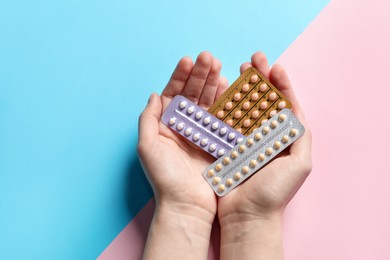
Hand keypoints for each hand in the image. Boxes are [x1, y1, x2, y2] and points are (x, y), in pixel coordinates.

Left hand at [138, 52, 227, 258]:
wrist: (186, 205)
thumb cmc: (164, 178)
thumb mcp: (148, 146)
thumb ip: (148, 119)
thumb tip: (154, 94)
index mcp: (165, 125)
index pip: (173, 94)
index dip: (180, 76)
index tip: (188, 60)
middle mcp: (183, 126)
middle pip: (192, 94)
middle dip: (199, 75)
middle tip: (209, 57)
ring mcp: (201, 133)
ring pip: (208, 102)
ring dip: (213, 83)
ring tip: (220, 66)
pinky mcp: (217, 141)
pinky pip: (221, 117)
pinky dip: (225, 102)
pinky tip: (229, 88)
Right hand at [218, 52, 312, 259]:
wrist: (247, 215)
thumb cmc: (274, 192)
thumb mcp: (299, 164)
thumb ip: (301, 135)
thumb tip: (295, 109)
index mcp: (284, 137)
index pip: (285, 104)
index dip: (281, 84)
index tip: (274, 67)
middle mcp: (265, 135)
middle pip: (263, 100)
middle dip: (260, 79)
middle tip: (254, 59)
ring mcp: (245, 139)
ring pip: (244, 106)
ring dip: (242, 87)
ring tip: (239, 70)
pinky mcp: (227, 144)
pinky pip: (226, 120)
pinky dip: (225, 105)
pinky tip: (222, 91)